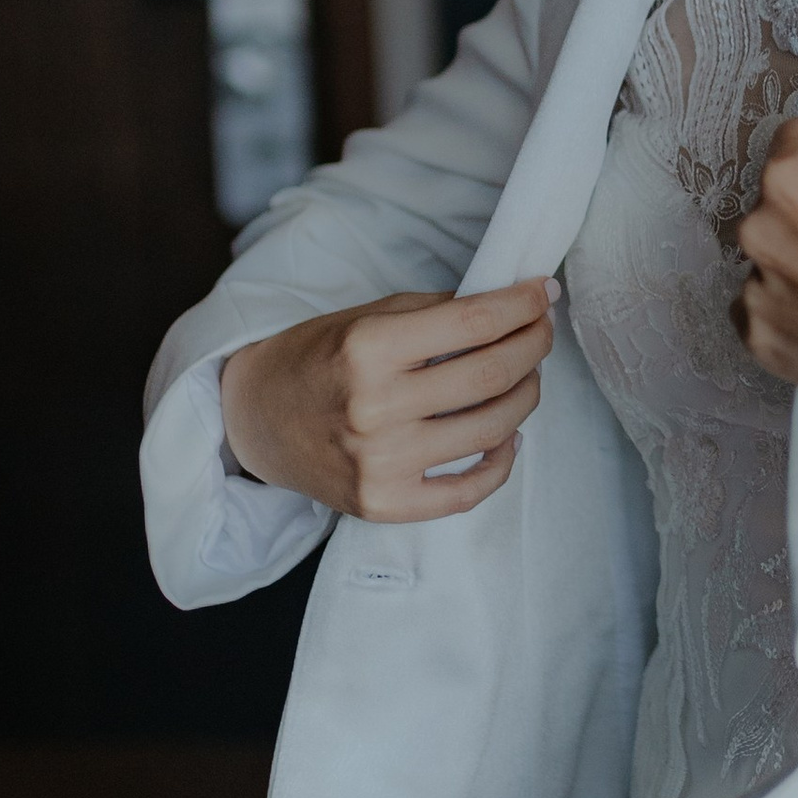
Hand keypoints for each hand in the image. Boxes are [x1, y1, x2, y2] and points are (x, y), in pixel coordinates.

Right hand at [219, 281, 554, 519]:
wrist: (255, 421)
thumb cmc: (315, 360)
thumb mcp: (366, 318)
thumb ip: (434, 313)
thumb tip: (510, 304)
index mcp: (368, 349)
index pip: (473, 323)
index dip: (522, 305)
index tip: (543, 294)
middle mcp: (375, 407)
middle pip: (491, 375)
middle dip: (533, 345)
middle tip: (542, 331)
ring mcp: (381, 463)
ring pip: (492, 429)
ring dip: (525, 396)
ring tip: (525, 377)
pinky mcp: (385, 503)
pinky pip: (468, 490)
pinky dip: (501, 462)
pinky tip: (506, 436)